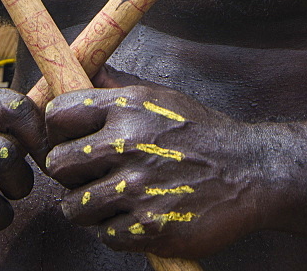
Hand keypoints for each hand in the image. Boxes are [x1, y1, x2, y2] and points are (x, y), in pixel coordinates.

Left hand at [45, 72, 263, 258]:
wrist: (248, 172)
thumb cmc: (200, 132)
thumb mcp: (160, 96)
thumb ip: (116, 86)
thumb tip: (83, 70)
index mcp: (127, 108)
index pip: (58, 114)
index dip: (58, 130)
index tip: (69, 140)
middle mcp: (127, 144)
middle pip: (57, 164)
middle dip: (68, 173)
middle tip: (87, 175)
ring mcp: (137, 188)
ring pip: (73, 207)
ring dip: (88, 207)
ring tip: (110, 198)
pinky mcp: (148, 227)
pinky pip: (103, 235)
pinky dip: (113, 231)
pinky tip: (132, 216)